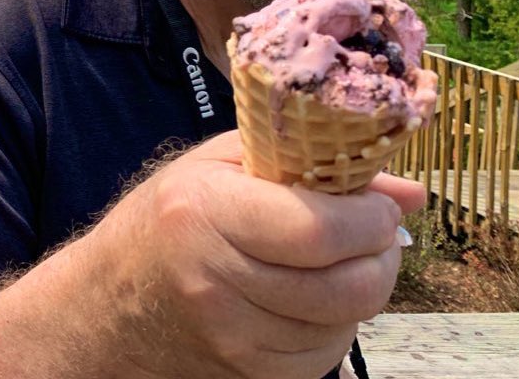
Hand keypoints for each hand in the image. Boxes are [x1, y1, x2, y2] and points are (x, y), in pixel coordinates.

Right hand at [88, 130, 424, 378]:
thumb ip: (308, 162)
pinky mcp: (246, 376)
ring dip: (363, 288)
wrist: (108, 302)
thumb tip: (410, 192)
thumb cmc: (167, 217)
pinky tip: (313, 294)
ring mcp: (231, 338)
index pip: (317, 230)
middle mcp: (215, 282)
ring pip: (344, 323)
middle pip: (344, 286)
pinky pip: (324, 356)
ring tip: (341, 258)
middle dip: (381, 254)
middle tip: (375, 231)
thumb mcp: (219, 165)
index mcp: (205, 212)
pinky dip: (336, 323)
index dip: (369, 217)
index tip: (378, 203)